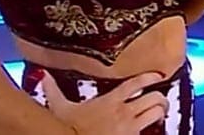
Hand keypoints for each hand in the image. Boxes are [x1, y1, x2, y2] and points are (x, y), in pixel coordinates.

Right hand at [41, 71, 167, 134]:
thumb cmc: (69, 129)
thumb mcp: (59, 108)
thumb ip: (53, 90)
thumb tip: (43, 74)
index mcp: (110, 101)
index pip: (136, 83)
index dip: (150, 77)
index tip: (158, 75)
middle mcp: (124, 113)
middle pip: (153, 98)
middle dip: (160, 98)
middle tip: (160, 99)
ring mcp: (130, 129)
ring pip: (156, 115)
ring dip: (159, 113)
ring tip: (159, 113)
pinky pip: (150, 134)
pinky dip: (153, 131)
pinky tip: (151, 131)